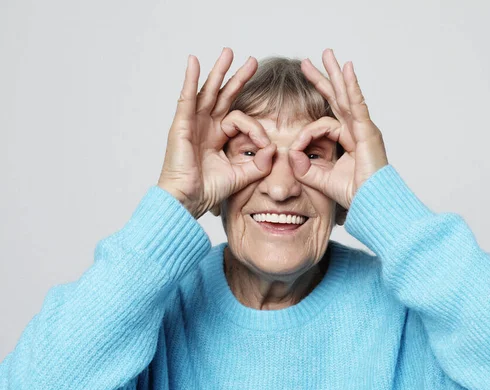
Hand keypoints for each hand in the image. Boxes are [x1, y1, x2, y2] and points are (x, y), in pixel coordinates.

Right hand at [158, 49, 276, 218]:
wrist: (187, 201)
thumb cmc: (207, 191)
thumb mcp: (241, 175)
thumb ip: (259, 163)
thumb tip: (274, 148)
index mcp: (217, 137)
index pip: (240, 119)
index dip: (256, 128)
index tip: (266, 144)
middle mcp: (205, 127)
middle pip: (223, 96)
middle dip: (237, 78)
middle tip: (251, 61)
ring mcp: (192, 124)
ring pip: (207, 91)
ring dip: (218, 71)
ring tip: (228, 53)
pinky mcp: (181, 125)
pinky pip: (187, 97)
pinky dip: (190, 79)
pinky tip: (194, 61)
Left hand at [288, 49, 387, 209]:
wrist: (372, 204)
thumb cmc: (355, 195)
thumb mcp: (321, 180)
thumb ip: (305, 168)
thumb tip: (291, 153)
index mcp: (348, 140)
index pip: (324, 123)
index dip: (306, 131)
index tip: (295, 148)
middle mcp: (357, 131)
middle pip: (338, 99)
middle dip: (325, 79)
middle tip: (312, 60)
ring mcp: (364, 129)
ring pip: (347, 96)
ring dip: (336, 74)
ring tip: (328, 55)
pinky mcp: (368, 131)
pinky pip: (357, 104)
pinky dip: (352, 86)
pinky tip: (346, 70)